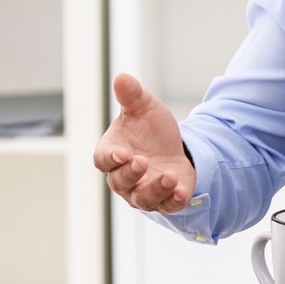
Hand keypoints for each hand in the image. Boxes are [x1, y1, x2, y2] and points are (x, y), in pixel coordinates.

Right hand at [93, 73, 196, 215]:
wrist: (174, 146)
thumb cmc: (149, 129)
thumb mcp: (143, 107)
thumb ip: (131, 95)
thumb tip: (121, 77)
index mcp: (112, 153)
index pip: (103, 159)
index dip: (110, 158)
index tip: (122, 153)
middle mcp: (124, 177)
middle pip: (120, 182)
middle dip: (131, 174)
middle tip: (142, 161)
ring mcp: (143, 191)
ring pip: (142, 199)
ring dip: (154, 189)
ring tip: (168, 177)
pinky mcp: (165, 200)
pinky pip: (166, 206)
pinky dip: (172, 200)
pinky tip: (181, 191)